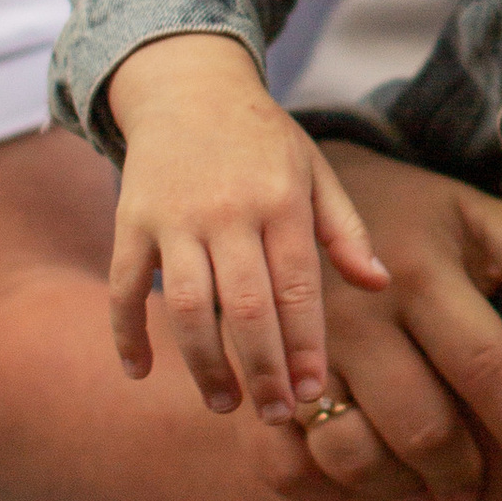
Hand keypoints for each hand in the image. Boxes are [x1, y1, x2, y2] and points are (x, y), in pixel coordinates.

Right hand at [106, 33, 388, 417]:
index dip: (304, 346)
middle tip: (274, 417)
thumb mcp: (315, 170)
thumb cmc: (263, 139)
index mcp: (281, 201)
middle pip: (243, 306)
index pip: (297, 287)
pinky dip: (126, 332)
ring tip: (225, 404)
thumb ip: (346, 229)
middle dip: (261, 368)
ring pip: (184, 304)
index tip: (313, 395)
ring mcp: (174, 217)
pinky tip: (139, 373)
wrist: (188, 83)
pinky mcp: (130, 219)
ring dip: (202, 362)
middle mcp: (227, 211)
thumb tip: (379, 284)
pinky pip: (122, 285)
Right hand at [242, 154, 501, 500]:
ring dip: (396, 488)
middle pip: (421, 425)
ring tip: (422, 488)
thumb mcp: (469, 217)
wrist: (285, 195)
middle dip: (460, 473)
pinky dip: (321, 491)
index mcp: (422, 276)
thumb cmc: (401, 220)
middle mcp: (358, 319)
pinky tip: (352, 486)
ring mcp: (300, 354)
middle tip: (476, 489)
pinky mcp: (255, 381)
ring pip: (351, 453)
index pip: (487, 367)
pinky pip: (284, 464)